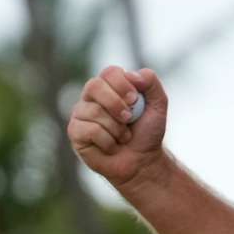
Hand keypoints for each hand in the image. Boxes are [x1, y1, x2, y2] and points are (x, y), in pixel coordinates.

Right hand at [67, 66, 167, 188]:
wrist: (141, 161)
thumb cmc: (147, 132)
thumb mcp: (158, 105)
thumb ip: (151, 82)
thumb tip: (132, 75)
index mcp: (110, 86)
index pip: (110, 72)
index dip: (123, 85)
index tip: (135, 100)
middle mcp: (92, 97)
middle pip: (94, 85)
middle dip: (116, 104)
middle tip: (129, 118)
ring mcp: (81, 114)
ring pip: (94, 111)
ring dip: (117, 128)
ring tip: (123, 137)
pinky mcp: (75, 132)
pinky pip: (90, 130)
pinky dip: (108, 141)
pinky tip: (111, 146)